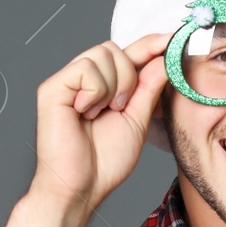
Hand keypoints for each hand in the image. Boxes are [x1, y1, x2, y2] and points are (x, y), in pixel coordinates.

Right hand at [28, 32, 171, 218]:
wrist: (82, 187)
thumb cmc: (105, 161)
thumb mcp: (137, 119)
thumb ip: (149, 87)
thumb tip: (163, 58)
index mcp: (104, 87)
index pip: (127, 54)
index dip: (149, 45)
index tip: (172, 39)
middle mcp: (83, 81)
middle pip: (114, 48)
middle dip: (129, 76)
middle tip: (120, 106)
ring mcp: (67, 82)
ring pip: (102, 54)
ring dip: (113, 86)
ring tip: (102, 113)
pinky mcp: (53, 88)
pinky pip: (86, 68)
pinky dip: (95, 91)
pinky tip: (86, 112)